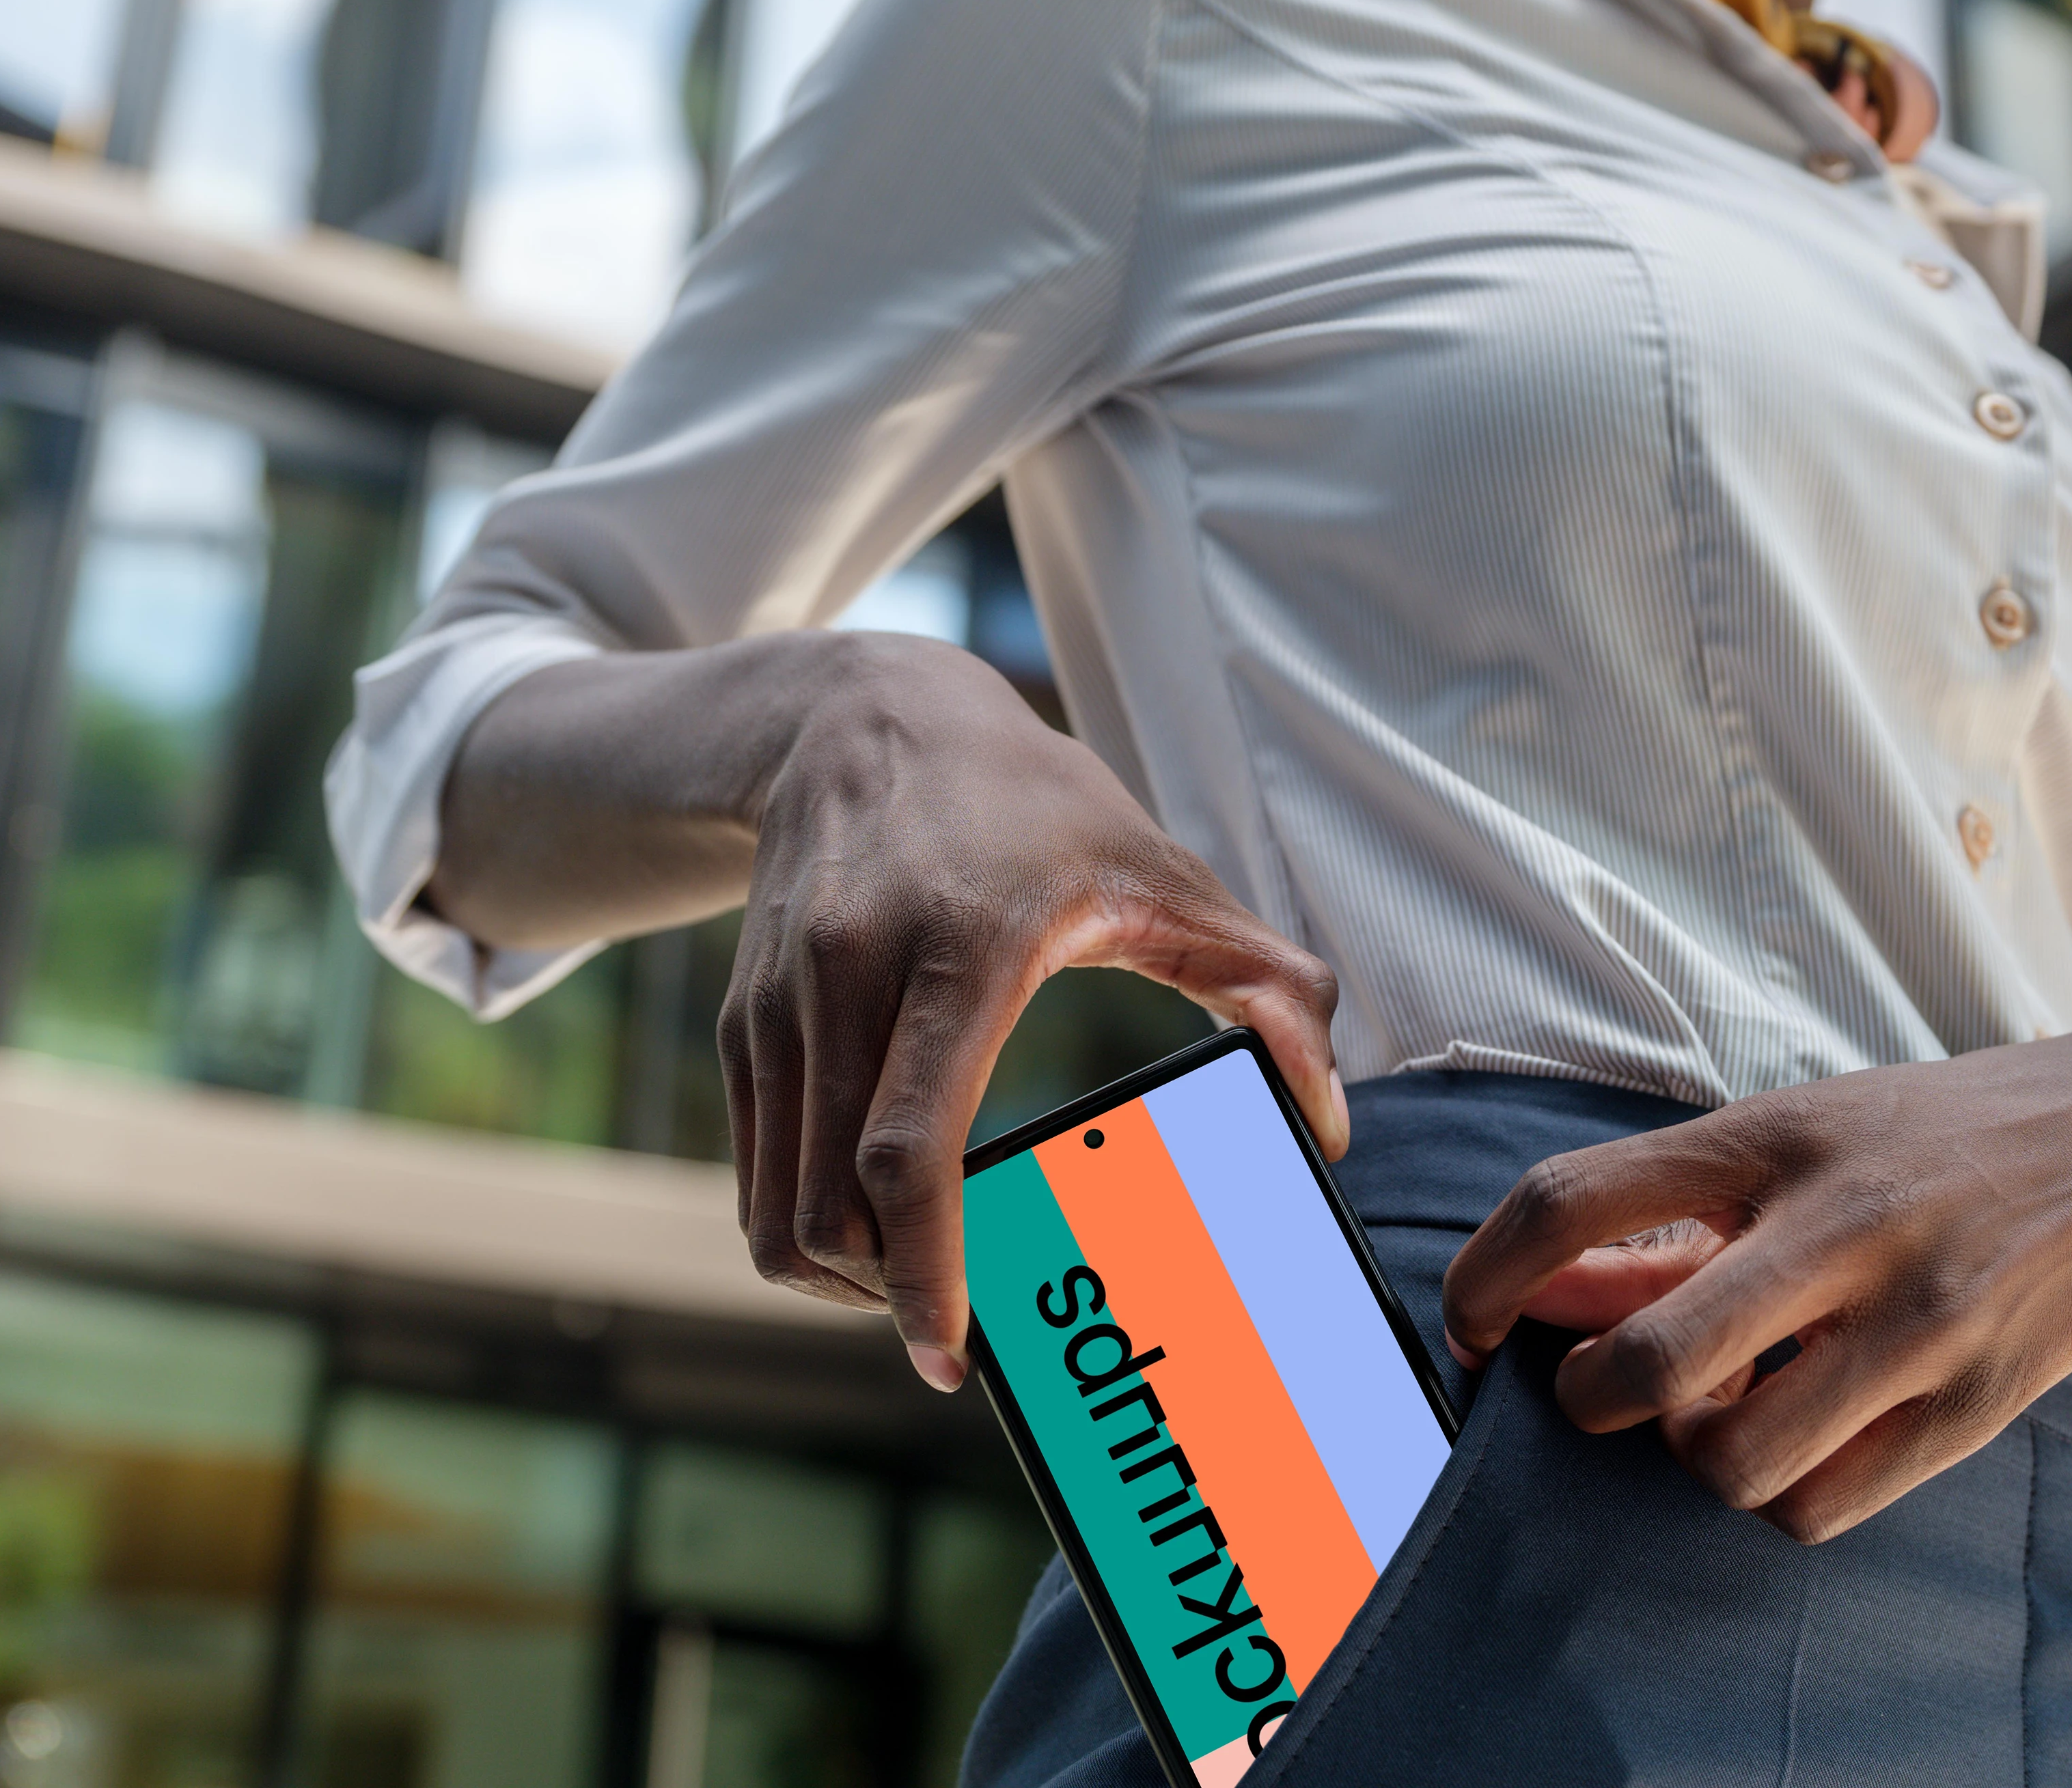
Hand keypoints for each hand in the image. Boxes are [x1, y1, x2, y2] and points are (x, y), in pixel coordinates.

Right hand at [716, 635, 1345, 1383]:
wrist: (864, 716)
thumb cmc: (1032, 804)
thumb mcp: (1165, 873)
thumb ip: (1267, 987)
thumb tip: (1331, 1117)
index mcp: (960, 950)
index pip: (912, 1151)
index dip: (926, 1274)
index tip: (952, 1354)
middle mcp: (850, 978)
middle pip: (833, 1207)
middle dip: (888, 1301)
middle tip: (958, 1335)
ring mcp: (780, 1002)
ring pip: (778, 1208)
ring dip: (844, 1280)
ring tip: (920, 1291)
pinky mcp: (740, 1020)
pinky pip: (754, 1173)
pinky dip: (808, 1228)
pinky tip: (879, 1230)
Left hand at [1440, 1031, 2071, 1562]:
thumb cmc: (1923, 1141)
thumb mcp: (1791, 1139)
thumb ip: (1661, 1220)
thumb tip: (1535, 1294)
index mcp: (1771, 1138)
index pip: (1571, 1198)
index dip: (1486, 1275)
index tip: (1471, 1321)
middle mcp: (1841, 1227)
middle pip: (1650, 1359)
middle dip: (1591, 1396)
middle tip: (1601, 1388)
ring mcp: (1913, 1321)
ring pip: (1733, 1460)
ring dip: (1694, 1454)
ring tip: (1718, 1413)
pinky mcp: (1971, 1403)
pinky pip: (1818, 1505)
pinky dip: (1776, 1495)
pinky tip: (1794, 1439)